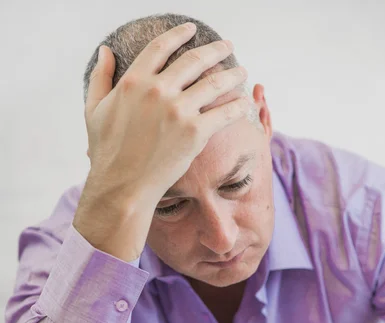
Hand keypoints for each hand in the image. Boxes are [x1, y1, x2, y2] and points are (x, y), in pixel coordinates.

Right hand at [73, 22, 248, 259]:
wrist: (122, 186)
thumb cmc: (106, 152)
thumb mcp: (94, 110)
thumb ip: (100, 77)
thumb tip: (105, 50)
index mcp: (134, 80)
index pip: (161, 47)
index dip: (180, 34)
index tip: (192, 30)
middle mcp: (158, 90)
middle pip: (194, 60)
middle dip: (216, 50)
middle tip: (228, 46)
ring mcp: (178, 110)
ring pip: (214, 83)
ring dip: (232, 74)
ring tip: (242, 71)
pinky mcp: (195, 132)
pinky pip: (224, 113)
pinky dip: (238, 106)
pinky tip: (245, 103)